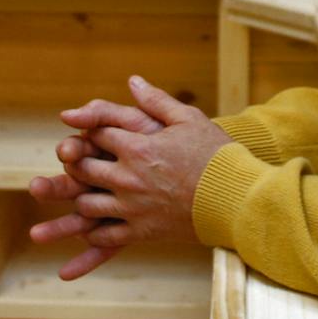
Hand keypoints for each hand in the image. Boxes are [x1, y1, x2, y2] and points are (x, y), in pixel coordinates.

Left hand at [28, 76, 232, 279]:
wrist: (238, 197)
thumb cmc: (216, 155)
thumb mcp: (189, 119)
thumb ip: (156, 100)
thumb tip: (133, 81)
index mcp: (137, 147)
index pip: (97, 133)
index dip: (92, 131)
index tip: (95, 133)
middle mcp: (128, 178)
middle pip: (83, 168)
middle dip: (79, 163)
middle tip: (84, 163)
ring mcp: (133, 208)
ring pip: (87, 204)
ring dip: (83, 197)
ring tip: (90, 194)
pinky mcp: (142, 232)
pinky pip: (105, 236)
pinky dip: (95, 231)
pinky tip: (95, 226)